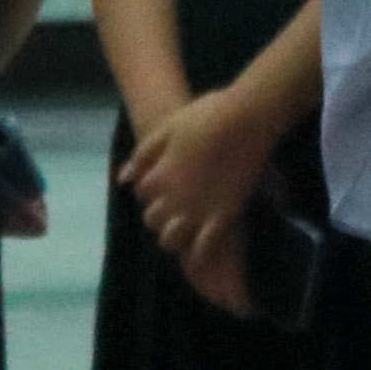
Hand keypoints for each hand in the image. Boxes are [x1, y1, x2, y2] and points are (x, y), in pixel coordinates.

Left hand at [122, 80, 283, 309]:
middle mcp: (172, 200)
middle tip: (176, 203)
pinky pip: (206, 246)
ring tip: (186, 228)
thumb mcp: (166, 129)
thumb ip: (142, 156)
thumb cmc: (206, 116)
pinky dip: (200, 253)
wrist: (248, 118)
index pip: (141, 194)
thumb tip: (123, 179)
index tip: (166, 180)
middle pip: (153, 220)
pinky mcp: (224, 214)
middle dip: (159, 214)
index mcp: (156, 177)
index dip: (151, 188)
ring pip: (172, 240)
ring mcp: (198, 210)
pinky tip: (202, 253)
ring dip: (174, 236)